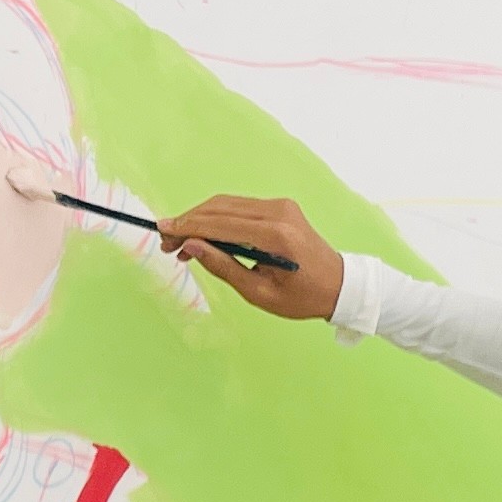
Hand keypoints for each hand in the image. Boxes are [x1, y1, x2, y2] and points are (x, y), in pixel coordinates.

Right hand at [157, 195, 344, 321]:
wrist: (339, 284)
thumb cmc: (301, 297)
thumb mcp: (258, 293)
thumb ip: (222, 266)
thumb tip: (191, 246)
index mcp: (275, 237)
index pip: (220, 225)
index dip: (187, 227)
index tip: (162, 233)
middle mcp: (278, 213)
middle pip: (220, 208)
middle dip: (188, 222)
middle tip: (166, 241)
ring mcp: (280, 205)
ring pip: (227, 204)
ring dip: (200, 218)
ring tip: (180, 242)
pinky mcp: (280, 206)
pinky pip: (239, 207)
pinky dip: (217, 218)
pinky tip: (203, 236)